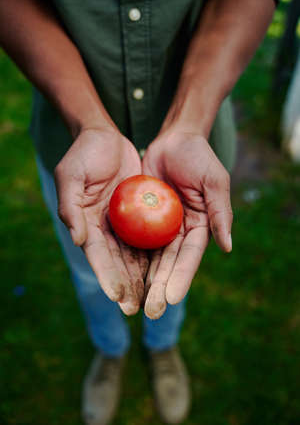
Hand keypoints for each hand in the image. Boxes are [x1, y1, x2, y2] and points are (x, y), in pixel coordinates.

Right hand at [54, 128, 147, 314]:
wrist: (105, 137)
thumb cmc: (84, 154)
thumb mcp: (71, 175)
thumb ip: (70, 207)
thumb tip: (79, 240)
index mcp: (85, 224)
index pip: (97, 255)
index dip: (106, 276)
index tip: (117, 297)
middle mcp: (104, 229)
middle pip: (116, 262)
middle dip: (125, 286)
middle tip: (136, 310)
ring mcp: (121, 223)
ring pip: (133, 256)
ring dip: (141, 279)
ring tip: (151, 301)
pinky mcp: (138, 215)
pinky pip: (148, 238)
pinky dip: (153, 256)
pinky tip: (164, 273)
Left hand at [142, 131, 231, 318]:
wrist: (173, 140)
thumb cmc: (198, 157)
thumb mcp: (214, 182)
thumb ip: (220, 213)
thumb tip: (227, 246)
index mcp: (199, 227)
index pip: (189, 257)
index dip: (180, 277)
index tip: (171, 298)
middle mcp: (179, 232)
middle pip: (168, 265)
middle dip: (160, 289)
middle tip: (150, 312)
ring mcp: (160, 227)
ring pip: (149, 259)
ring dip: (142, 282)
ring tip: (133, 304)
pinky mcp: (142, 218)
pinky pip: (134, 240)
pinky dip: (128, 258)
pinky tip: (118, 276)